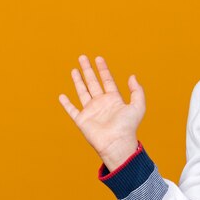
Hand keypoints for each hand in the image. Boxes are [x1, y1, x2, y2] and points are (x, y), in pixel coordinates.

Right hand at [59, 55, 145, 170]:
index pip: (107, 80)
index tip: (99, 58)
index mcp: (114, 99)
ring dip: (77, 81)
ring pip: (82, 92)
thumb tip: (132, 76)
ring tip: (74, 69)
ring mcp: (91, 111)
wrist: (117, 142)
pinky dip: (66, 103)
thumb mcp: (138, 106)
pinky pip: (72, 110)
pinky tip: (62, 96)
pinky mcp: (82, 120)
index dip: (103, 69)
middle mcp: (101, 103)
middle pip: (93, 82)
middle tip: (82, 57)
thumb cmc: (128, 126)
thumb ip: (137, 91)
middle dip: (88, 70)